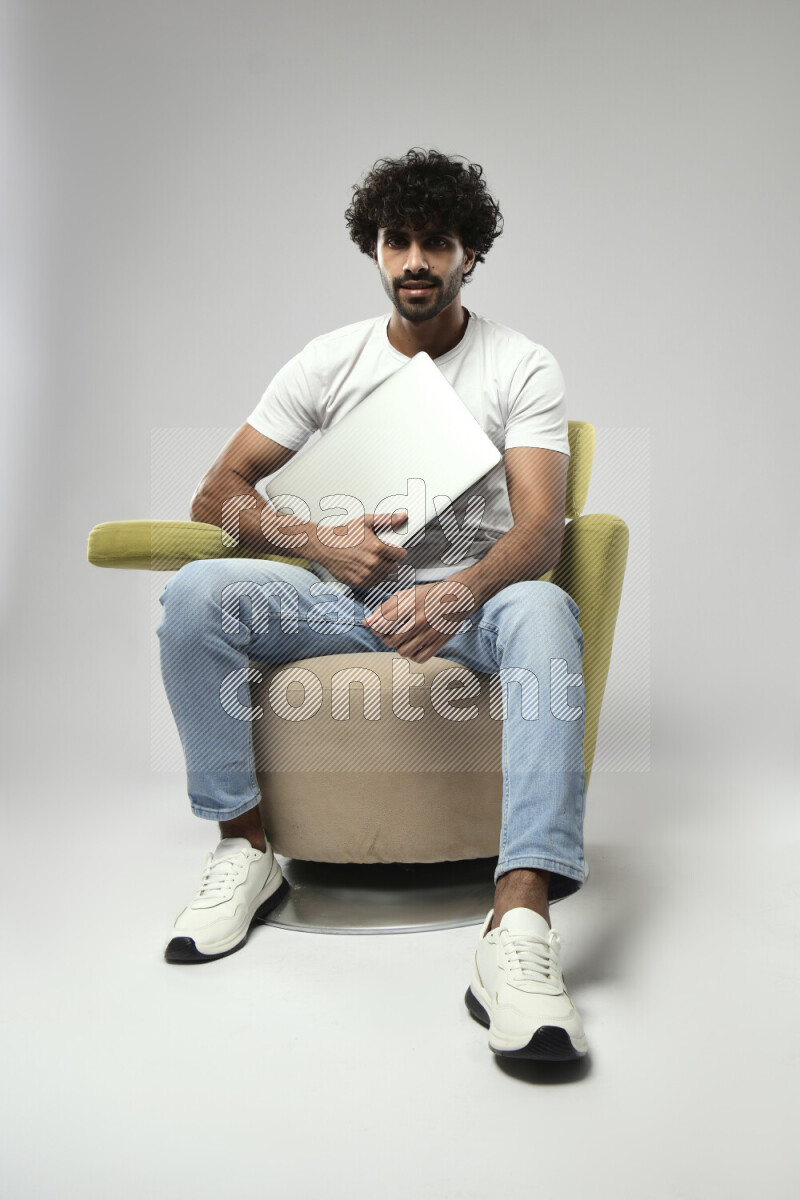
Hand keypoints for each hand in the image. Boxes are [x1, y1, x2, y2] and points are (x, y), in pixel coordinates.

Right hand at [306, 511, 407, 587]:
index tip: (393, 549)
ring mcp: (365, 575)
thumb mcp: (365, 522)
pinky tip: (363, 567)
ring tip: (369, 559)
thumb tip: (401, 517)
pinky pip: (373, 583)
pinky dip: (371, 576)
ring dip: (381, 569)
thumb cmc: (342, 533)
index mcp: (377, 548)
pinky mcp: (358, 582)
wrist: (323, 546)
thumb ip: (386, 520)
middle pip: (394, 566)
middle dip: (390, 560)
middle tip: (378, 553)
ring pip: (385, 575)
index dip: (398, 551)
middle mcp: (373, 563)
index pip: (402, 555)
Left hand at [362, 579, 477, 662]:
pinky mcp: (439, 642)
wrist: (457, 597)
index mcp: (409, 606)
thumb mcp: (405, 595)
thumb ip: (384, 608)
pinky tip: (415, 645)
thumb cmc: (429, 595)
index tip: (379, 627)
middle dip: (387, 638)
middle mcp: (419, 620)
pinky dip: (413, 655)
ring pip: (403, 651)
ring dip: (400, 647)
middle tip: (392, 632)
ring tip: (404, 638)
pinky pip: (419, 658)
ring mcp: (430, 633)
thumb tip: (366, 623)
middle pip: (391, 640)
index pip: (382, 625)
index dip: (376, 628)